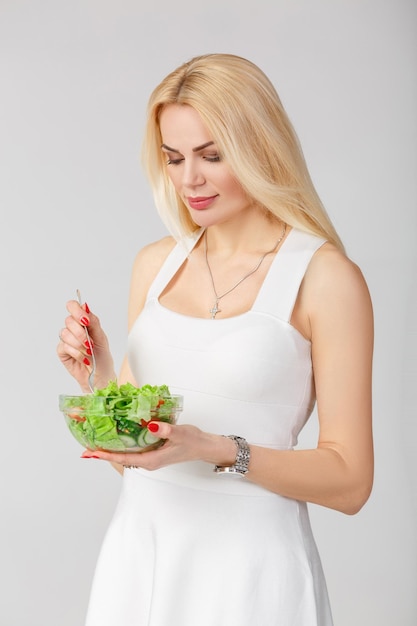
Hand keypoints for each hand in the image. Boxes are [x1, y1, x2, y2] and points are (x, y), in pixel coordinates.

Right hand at [57, 299, 115, 391]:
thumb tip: (85, 306)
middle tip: (89, 343)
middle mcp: (74, 329)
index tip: (85, 320)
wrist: (100, 376)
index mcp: (84, 322)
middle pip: (69, 320)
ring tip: (89, 352)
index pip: (73, 306)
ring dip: (79, 344)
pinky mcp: (62, 351)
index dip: (77, 310)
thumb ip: (93, 322)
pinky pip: (64, 346)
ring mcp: (67, 339)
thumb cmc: (102, 357)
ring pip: (65, 333)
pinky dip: (76, 353)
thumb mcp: (101, 338)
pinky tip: (84, 359)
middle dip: (80, 333)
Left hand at [80, 422, 236, 469]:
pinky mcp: (153, 449)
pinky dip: (123, 440)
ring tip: (95, 437)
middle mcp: (147, 460)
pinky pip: (134, 446)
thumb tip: (150, 425)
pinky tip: (117, 431)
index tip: (90, 452)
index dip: (105, 455)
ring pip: (126, 451)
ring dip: (112, 445)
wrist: (205, 446)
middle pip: (120, 456)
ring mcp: (150, 455)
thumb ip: (165, 430)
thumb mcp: (179, 434)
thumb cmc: (193, 442)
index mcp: (151, 460)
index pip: (123, 458)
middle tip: (85, 443)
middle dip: (103, 450)